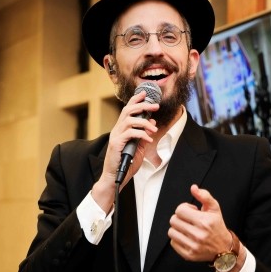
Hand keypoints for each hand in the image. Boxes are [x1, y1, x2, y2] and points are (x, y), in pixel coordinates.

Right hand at [91, 90, 158, 213]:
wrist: (115, 177)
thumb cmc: (126, 163)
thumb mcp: (138, 147)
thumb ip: (144, 135)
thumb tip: (152, 123)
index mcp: (122, 129)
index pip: (127, 109)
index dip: (136, 99)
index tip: (145, 93)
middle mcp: (117, 130)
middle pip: (128, 110)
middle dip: (142, 105)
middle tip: (155, 106)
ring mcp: (116, 136)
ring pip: (129, 120)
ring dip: (144, 122)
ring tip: (153, 129)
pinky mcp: (116, 144)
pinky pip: (130, 134)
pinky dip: (141, 134)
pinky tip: (149, 140)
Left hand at [168, 184, 232, 261]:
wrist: (224, 249)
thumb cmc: (217, 226)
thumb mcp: (214, 209)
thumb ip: (204, 196)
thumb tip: (193, 188)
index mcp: (204, 221)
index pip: (180, 210)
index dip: (184, 208)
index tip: (191, 211)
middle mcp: (198, 235)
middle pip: (173, 220)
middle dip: (180, 218)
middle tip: (188, 220)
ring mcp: (193, 246)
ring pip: (171, 232)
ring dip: (177, 228)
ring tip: (187, 228)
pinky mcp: (188, 255)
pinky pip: (173, 243)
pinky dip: (178, 239)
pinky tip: (186, 237)